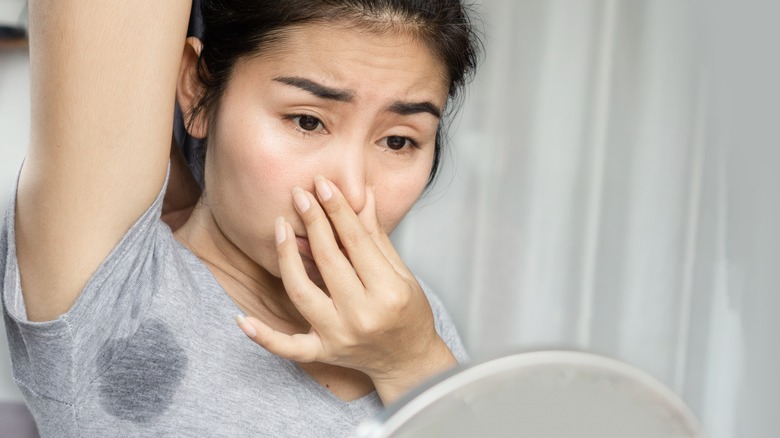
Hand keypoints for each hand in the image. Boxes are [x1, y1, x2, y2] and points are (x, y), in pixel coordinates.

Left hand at [237, 175, 456, 403]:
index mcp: (388, 291)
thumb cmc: (409, 313)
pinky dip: (263, 336)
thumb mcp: (402, 272)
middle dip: (313, 221)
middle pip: (329, 260)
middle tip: (299, 194)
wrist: (409, 360)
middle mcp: (363, 315)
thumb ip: (376, 235)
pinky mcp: (323, 353)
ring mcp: (339, 336)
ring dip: (286, 257)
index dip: (338, 209)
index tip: (323, 184)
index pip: (356, 241)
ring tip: (280, 226)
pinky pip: (287, 347)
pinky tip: (242, 319)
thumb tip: (362, 193)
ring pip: (302, 292)